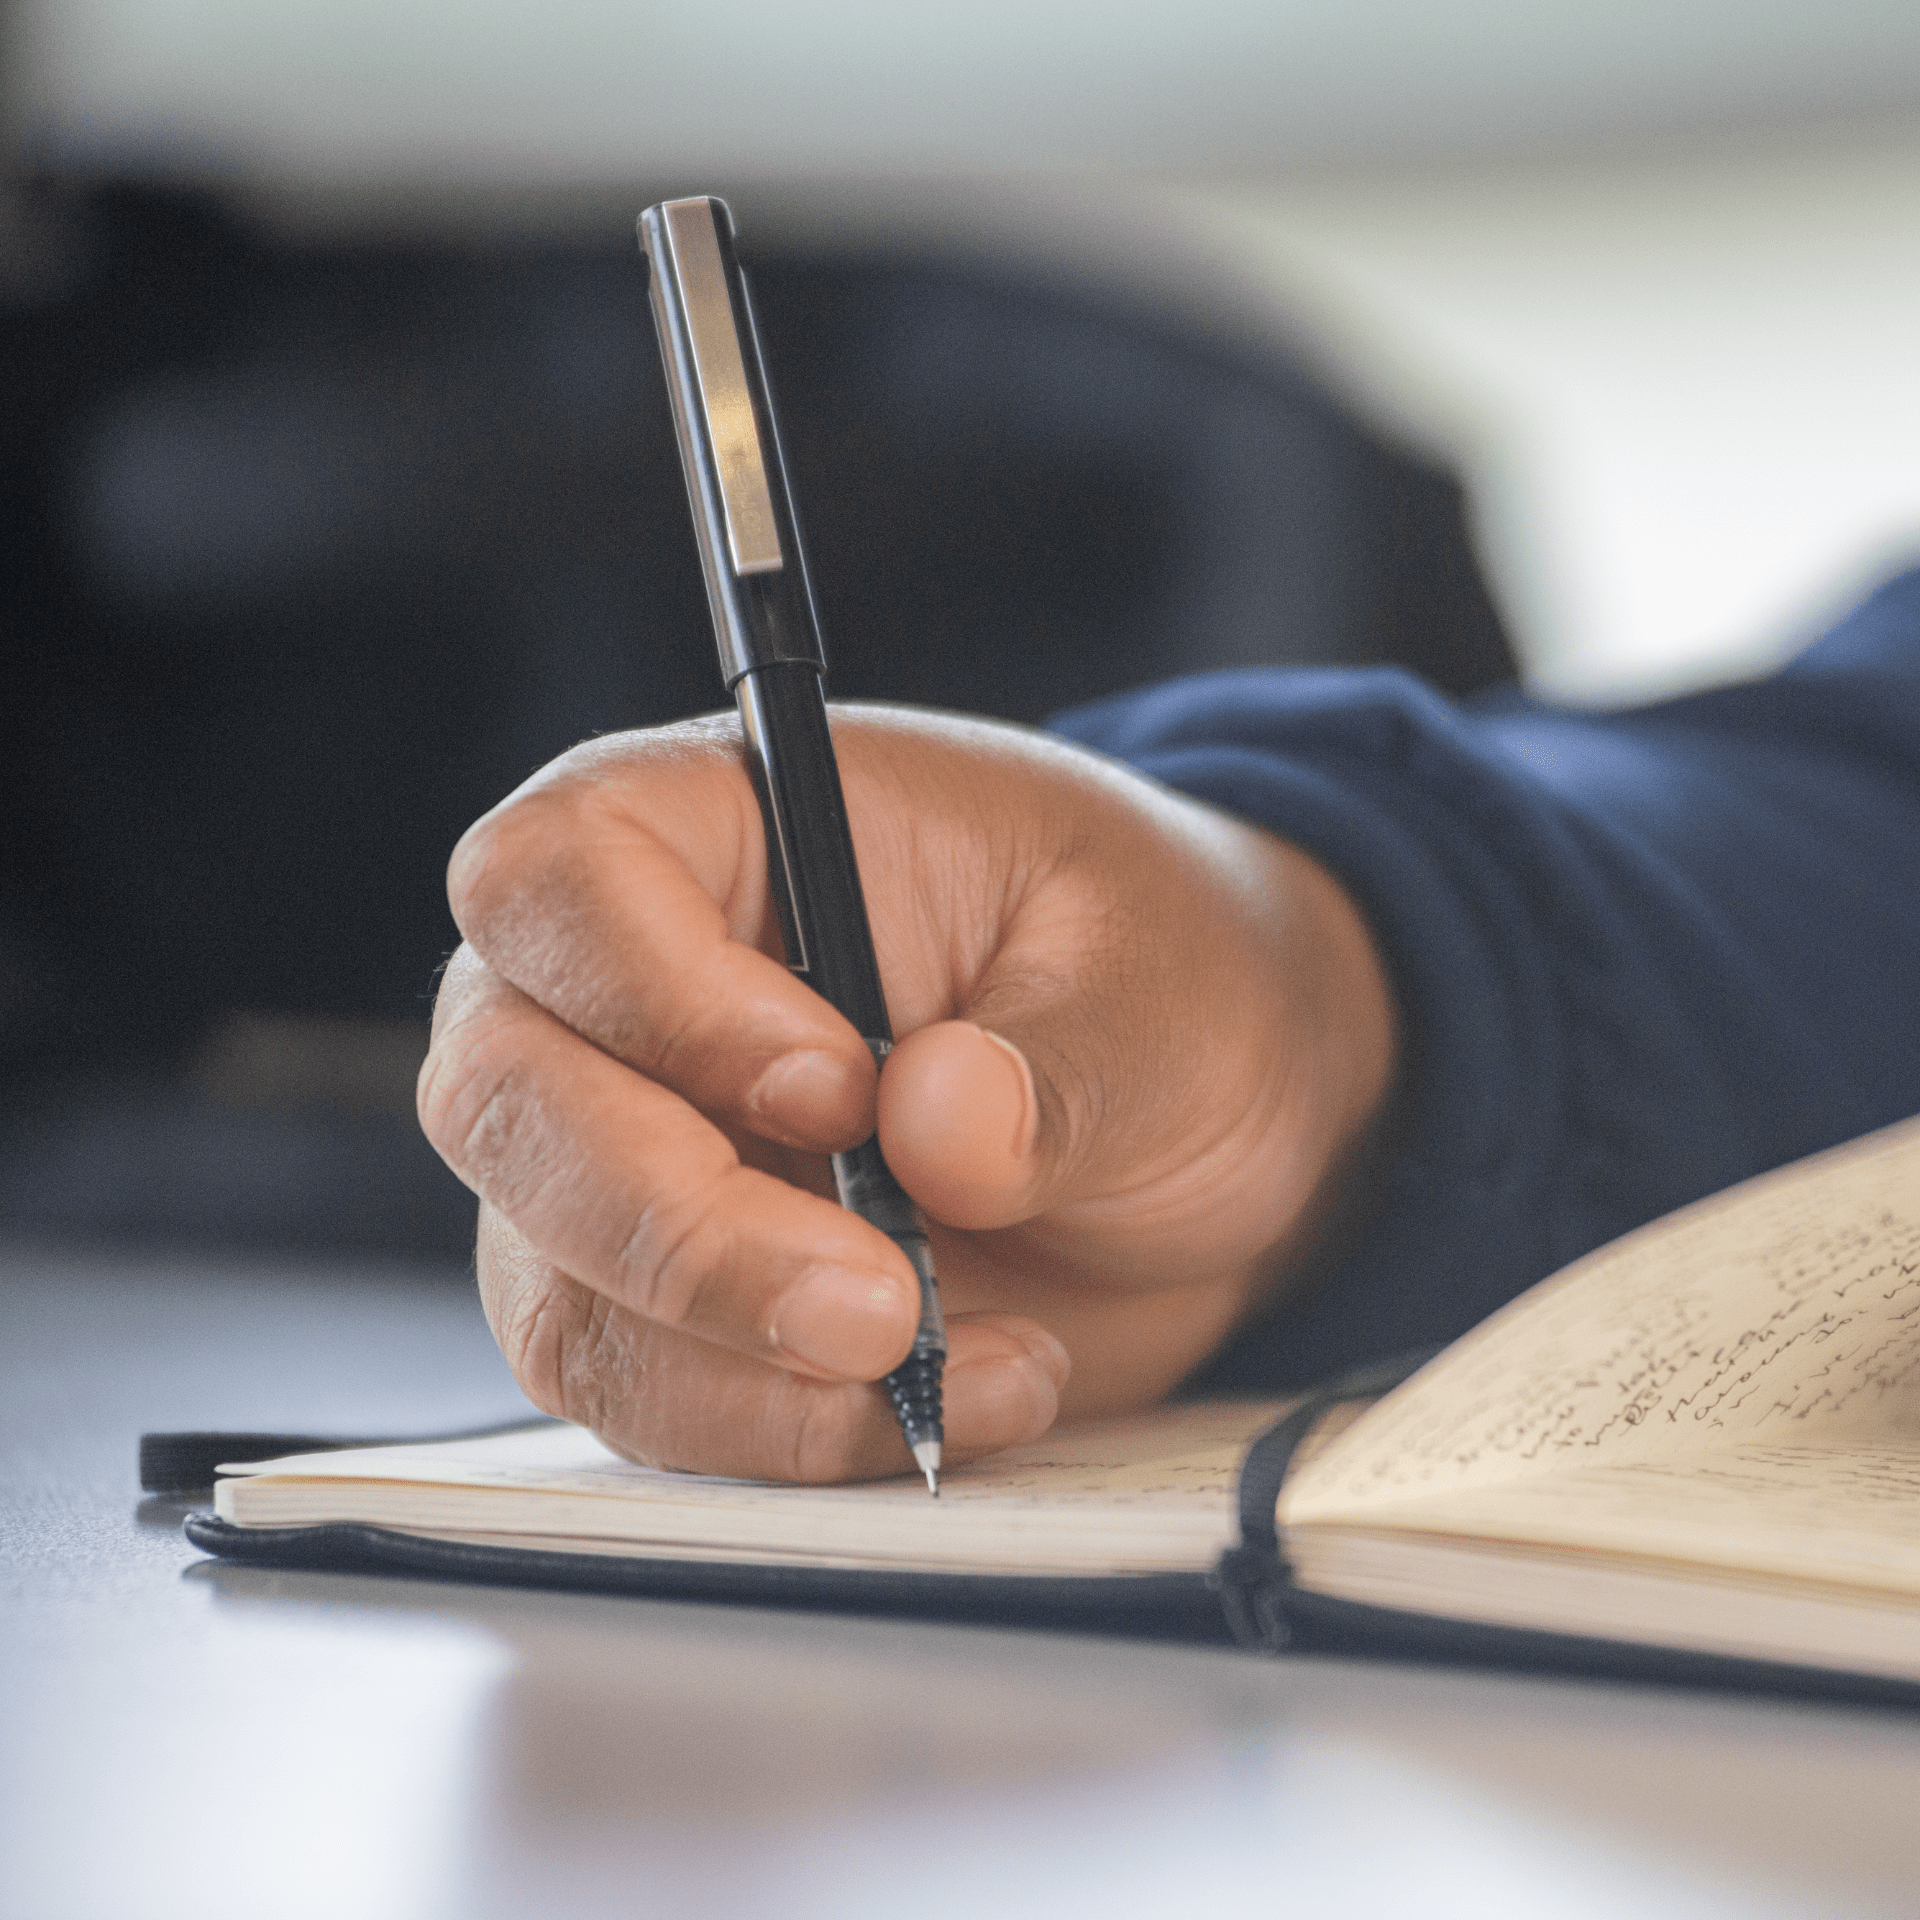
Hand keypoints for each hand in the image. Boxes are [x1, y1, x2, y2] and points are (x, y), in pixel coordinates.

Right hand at [419, 706, 1395, 1481]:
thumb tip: (936, 1129)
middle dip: (681, 1230)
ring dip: (734, 1365)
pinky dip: (782, 1430)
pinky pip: (641, 1393)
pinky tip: (940, 1397)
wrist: (1198, 1126)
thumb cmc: (1157, 976)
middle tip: (876, 1302)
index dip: (656, 992)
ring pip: (550, 1279)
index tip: (835, 1090)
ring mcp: (632, 1153)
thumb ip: (1052, 1056)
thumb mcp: (1156, 980)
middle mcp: (629, 989)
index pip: (559, 873)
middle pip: (505, 1094)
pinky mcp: (672, 1300)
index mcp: (727, 827)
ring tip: (942, 1359)